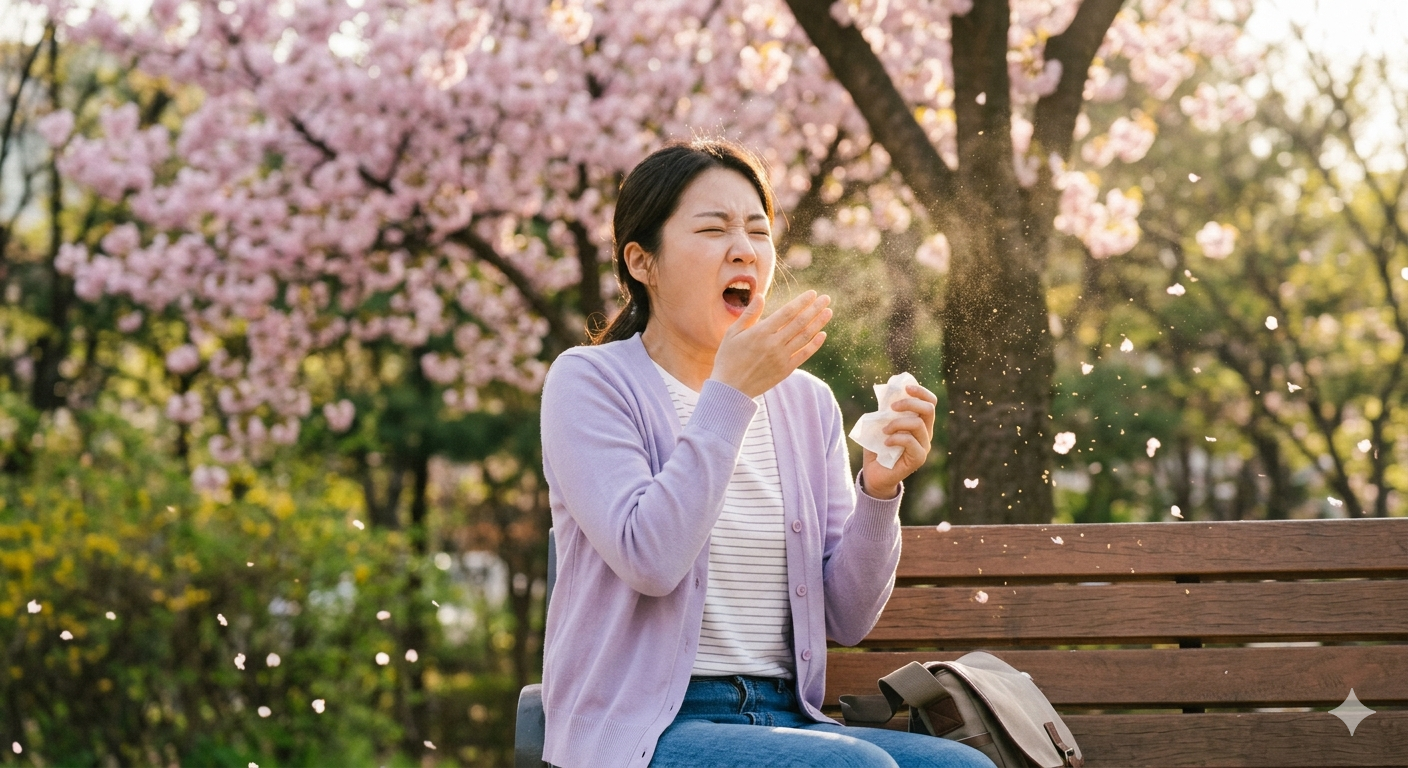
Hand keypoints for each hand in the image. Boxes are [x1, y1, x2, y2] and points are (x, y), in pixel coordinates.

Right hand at [710, 289, 831, 398]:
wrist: (730, 389)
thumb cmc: (728, 358)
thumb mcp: (732, 333)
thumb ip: (749, 315)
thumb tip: (760, 296)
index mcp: (760, 332)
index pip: (787, 312)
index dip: (801, 302)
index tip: (812, 293)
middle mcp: (774, 344)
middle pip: (799, 322)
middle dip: (814, 308)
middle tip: (826, 298)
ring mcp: (781, 358)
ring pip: (804, 337)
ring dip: (818, 323)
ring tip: (828, 312)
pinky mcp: (785, 370)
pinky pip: (804, 354)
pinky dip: (815, 344)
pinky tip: (823, 334)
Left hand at [860, 383, 937, 498]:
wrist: (874, 473)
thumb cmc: (877, 448)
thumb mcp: (880, 424)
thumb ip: (886, 411)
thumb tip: (887, 392)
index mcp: (920, 422)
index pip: (930, 402)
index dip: (921, 392)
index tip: (905, 387)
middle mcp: (926, 433)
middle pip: (928, 409)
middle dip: (909, 403)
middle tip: (892, 407)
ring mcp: (924, 446)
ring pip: (918, 424)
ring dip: (897, 423)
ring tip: (884, 430)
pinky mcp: (918, 458)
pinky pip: (910, 441)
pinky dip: (896, 438)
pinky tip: (886, 442)